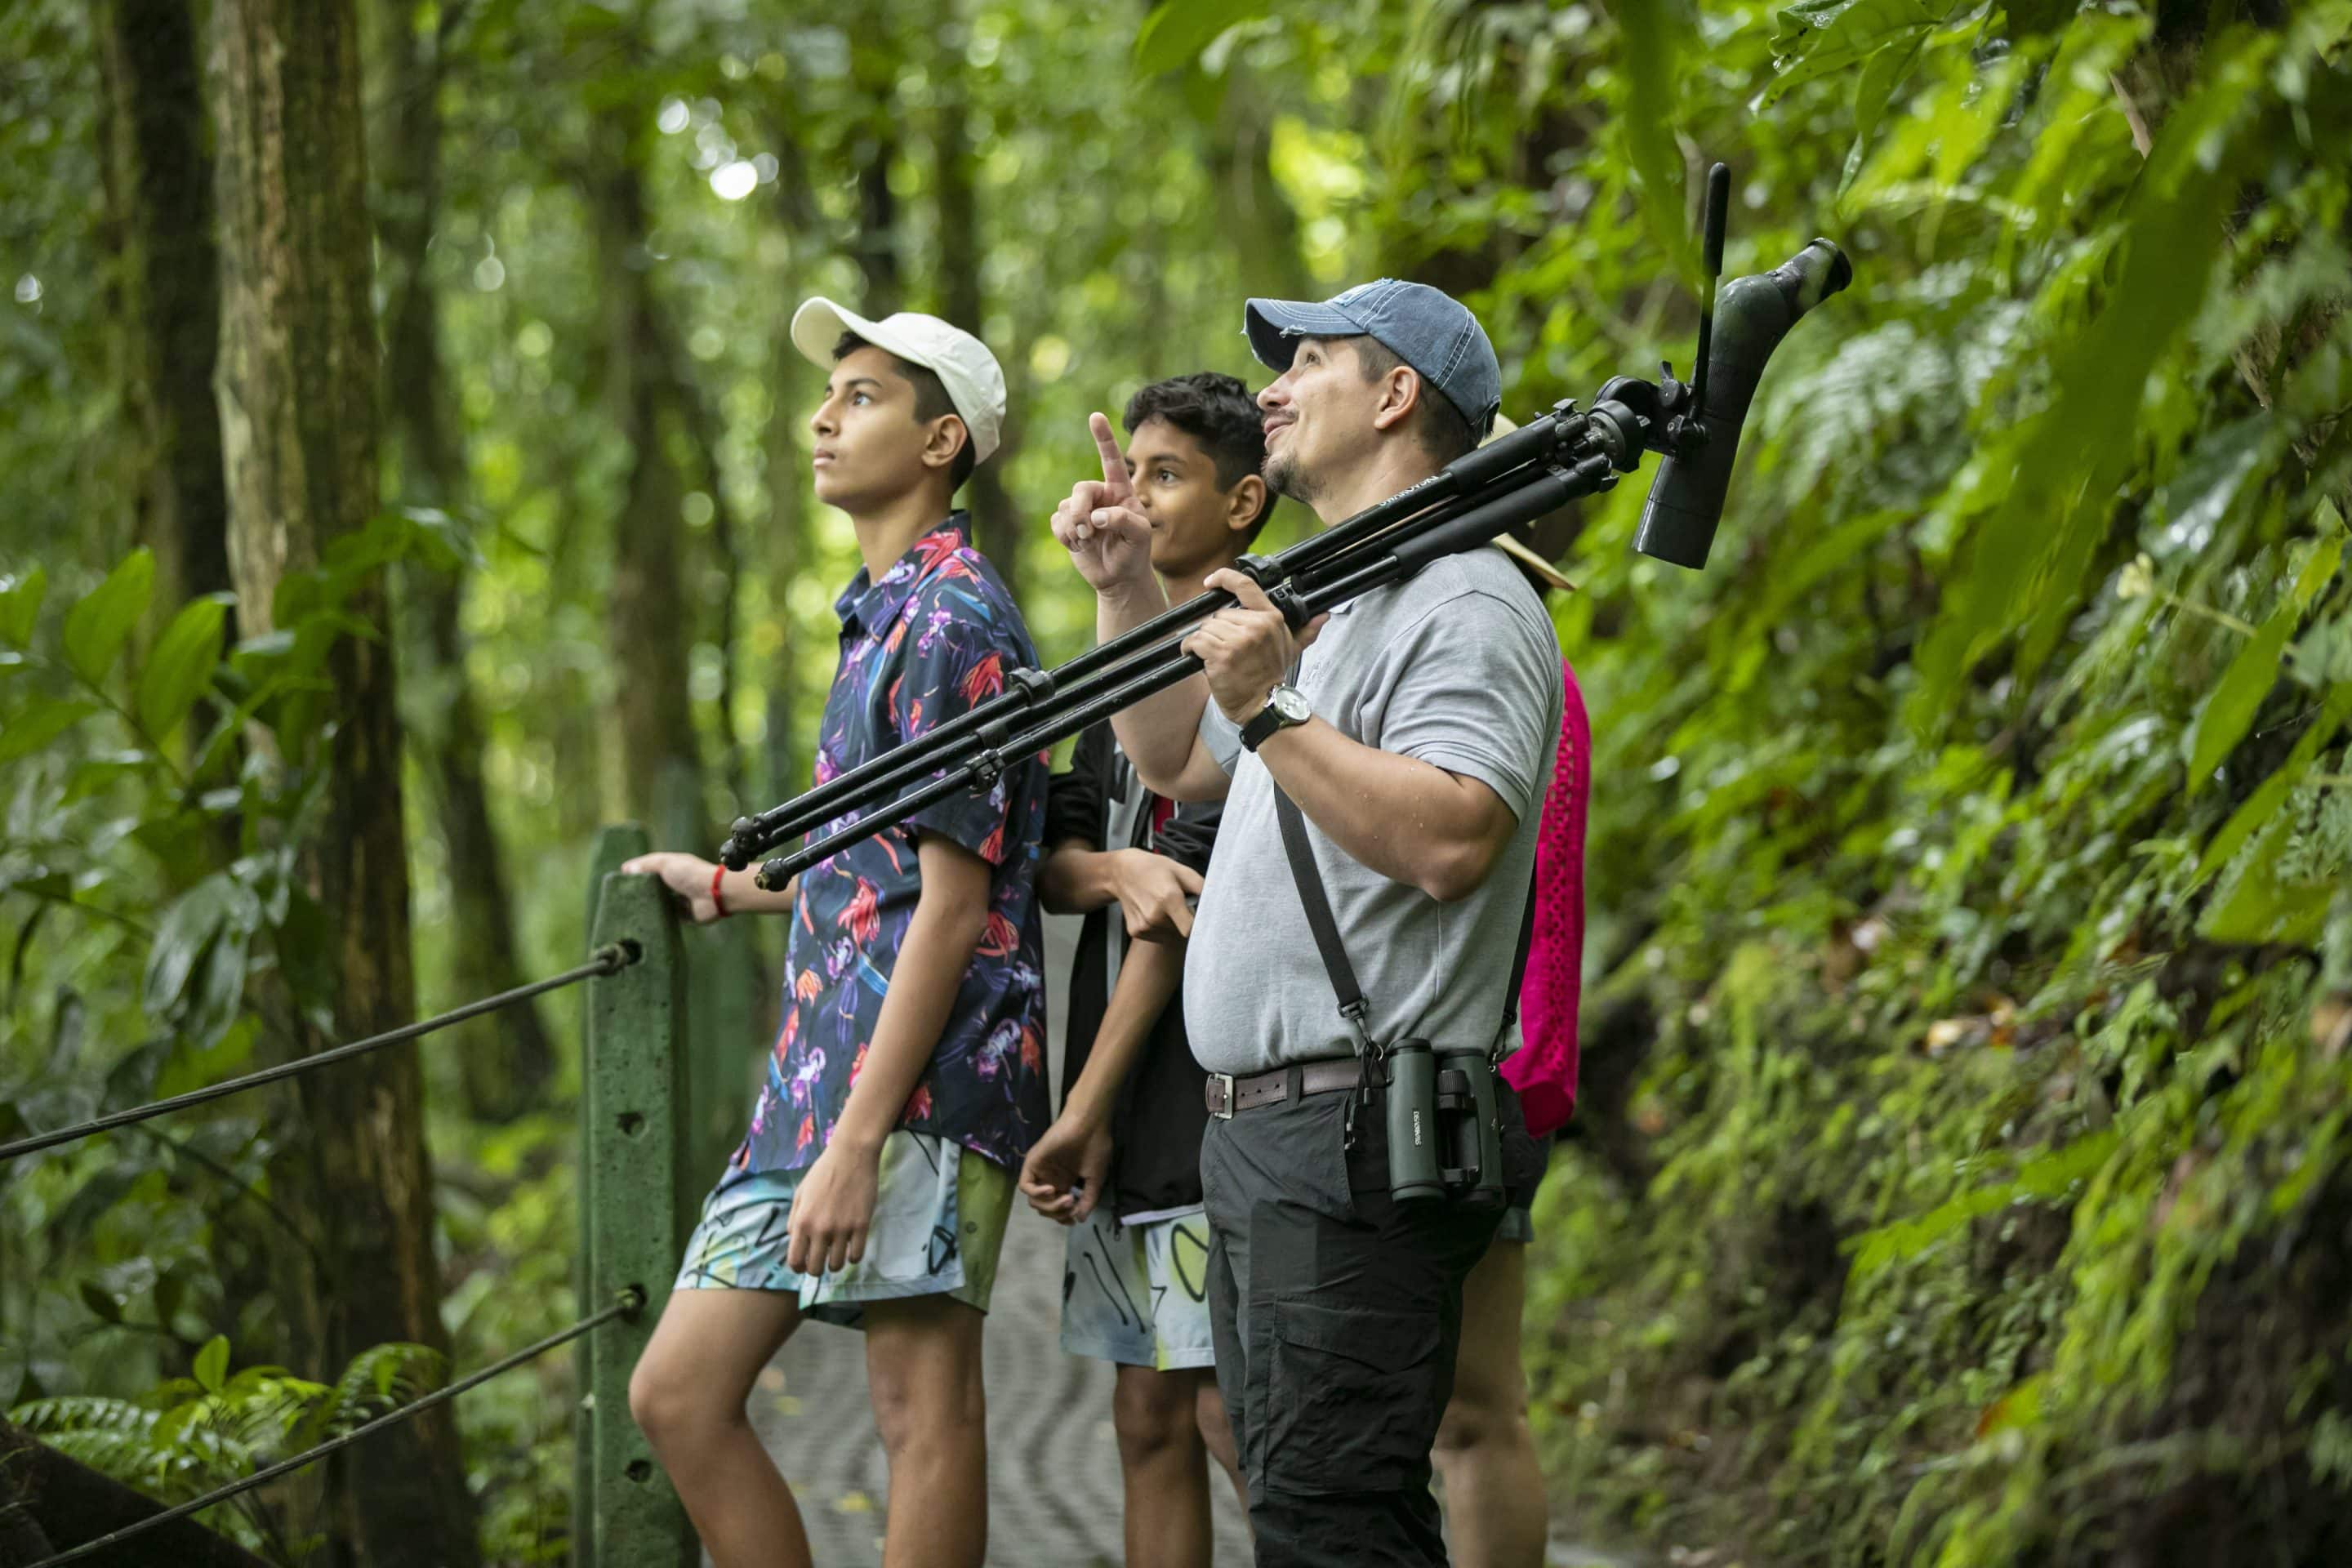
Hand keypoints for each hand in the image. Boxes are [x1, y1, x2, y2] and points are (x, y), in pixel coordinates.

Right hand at [622, 851, 724, 923]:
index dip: (635, 872)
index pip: (649, 868)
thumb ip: (647, 865)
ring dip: (646, 906)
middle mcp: (674, 882)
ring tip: (625, 911)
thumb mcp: (666, 863)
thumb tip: (627, 868)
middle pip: (652, 886)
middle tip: (619, 898)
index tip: (619, 878)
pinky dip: (656, 918)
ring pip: (657, 902)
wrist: (715, 894)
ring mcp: (677, 899)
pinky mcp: (681, 915)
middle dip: (638, 891)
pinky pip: (665, 917)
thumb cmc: (691, 874)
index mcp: (671, 867)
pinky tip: (641, 921)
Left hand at [785, 1139, 880, 1275]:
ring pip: (837, 1265)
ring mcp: (842, 1229)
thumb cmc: (823, 1172)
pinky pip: (857, 1255)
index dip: (798, 1268)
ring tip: (837, 1254)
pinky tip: (851, 1247)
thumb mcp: (800, 1193)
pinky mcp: (862, 1226)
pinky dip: (853, 1257)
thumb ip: (794, 1218)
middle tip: (821, 1260)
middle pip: (816, 1269)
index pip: (795, 1260)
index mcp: (802, 1222)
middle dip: (817, 1269)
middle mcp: (820, 1229)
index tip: (804, 1266)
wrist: (851, 1155)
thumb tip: (794, 1239)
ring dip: (835, 1264)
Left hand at [1018, 1112, 1112, 1223]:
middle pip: (1044, 1207)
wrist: (1089, 1124)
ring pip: (1034, 1201)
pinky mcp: (1032, 1162)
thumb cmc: (1096, 1147)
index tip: (1074, 1219)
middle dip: (1057, 1213)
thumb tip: (1079, 1219)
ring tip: (1067, 1198)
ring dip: (1050, 1206)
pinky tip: (1052, 1189)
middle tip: (1072, 1205)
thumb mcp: (1095, 1180)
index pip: (1056, 1208)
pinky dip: (1037, 1194)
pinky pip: (1025, 1186)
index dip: (1063, 1217)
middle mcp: (1050, 1178)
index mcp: (1064, 1181)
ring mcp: (1040, 1171)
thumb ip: (1088, 1200)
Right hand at [1051, 413, 1158, 597]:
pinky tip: (1079, 546)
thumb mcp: (1140, 535)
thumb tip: (1097, 515)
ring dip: (1075, 529)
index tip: (1095, 416)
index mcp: (1120, 490)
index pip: (1111, 460)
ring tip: (1089, 542)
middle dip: (1080, 511)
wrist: (1118, 577)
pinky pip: (1056, 522)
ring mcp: (1080, 509)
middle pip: (1080, 489)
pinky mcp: (1066, 524)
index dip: (1103, 438)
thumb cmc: (1134, 552)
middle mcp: (1099, 495)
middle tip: (1087, 531)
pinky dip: (1066, 536)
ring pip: (1065, 508)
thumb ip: (1124, 519)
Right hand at [1109, 848, 1204, 940]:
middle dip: (1186, 921)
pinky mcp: (1136, 932)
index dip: (1200, 927)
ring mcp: (1144, 926)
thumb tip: (1219, 902)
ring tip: (1165, 907)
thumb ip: (1202, 887)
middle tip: (1180, 905)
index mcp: (1169, 899)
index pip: (1191, 929)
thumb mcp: (1181, 870)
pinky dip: (1161, 928)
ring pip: (1171, 935)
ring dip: (1173, 925)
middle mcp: (1155, 916)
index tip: (1202, 920)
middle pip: (1182, 931)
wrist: (1122, 872)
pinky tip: (1154, 912)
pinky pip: (1158, 937)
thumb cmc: (1155, 869)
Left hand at [1179, 567, 1326, 724]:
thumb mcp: (1292, 650)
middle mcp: (1256, 626)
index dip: (1224, 578)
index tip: (1210, 581)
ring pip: (1206, 628)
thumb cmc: (1272, 677)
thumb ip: (1305, 631)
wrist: (1263, 706)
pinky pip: (1196, 641)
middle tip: (1226, 650)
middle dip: (1217, 631)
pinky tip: (1199, 658)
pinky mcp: (1222, 654)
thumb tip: (1322, 617)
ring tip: (1215, 657)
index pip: (1245, 587)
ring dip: (1204, 642)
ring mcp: (1239, 640)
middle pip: (1219, 614)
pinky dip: (1191, 649)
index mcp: (1271, 618)